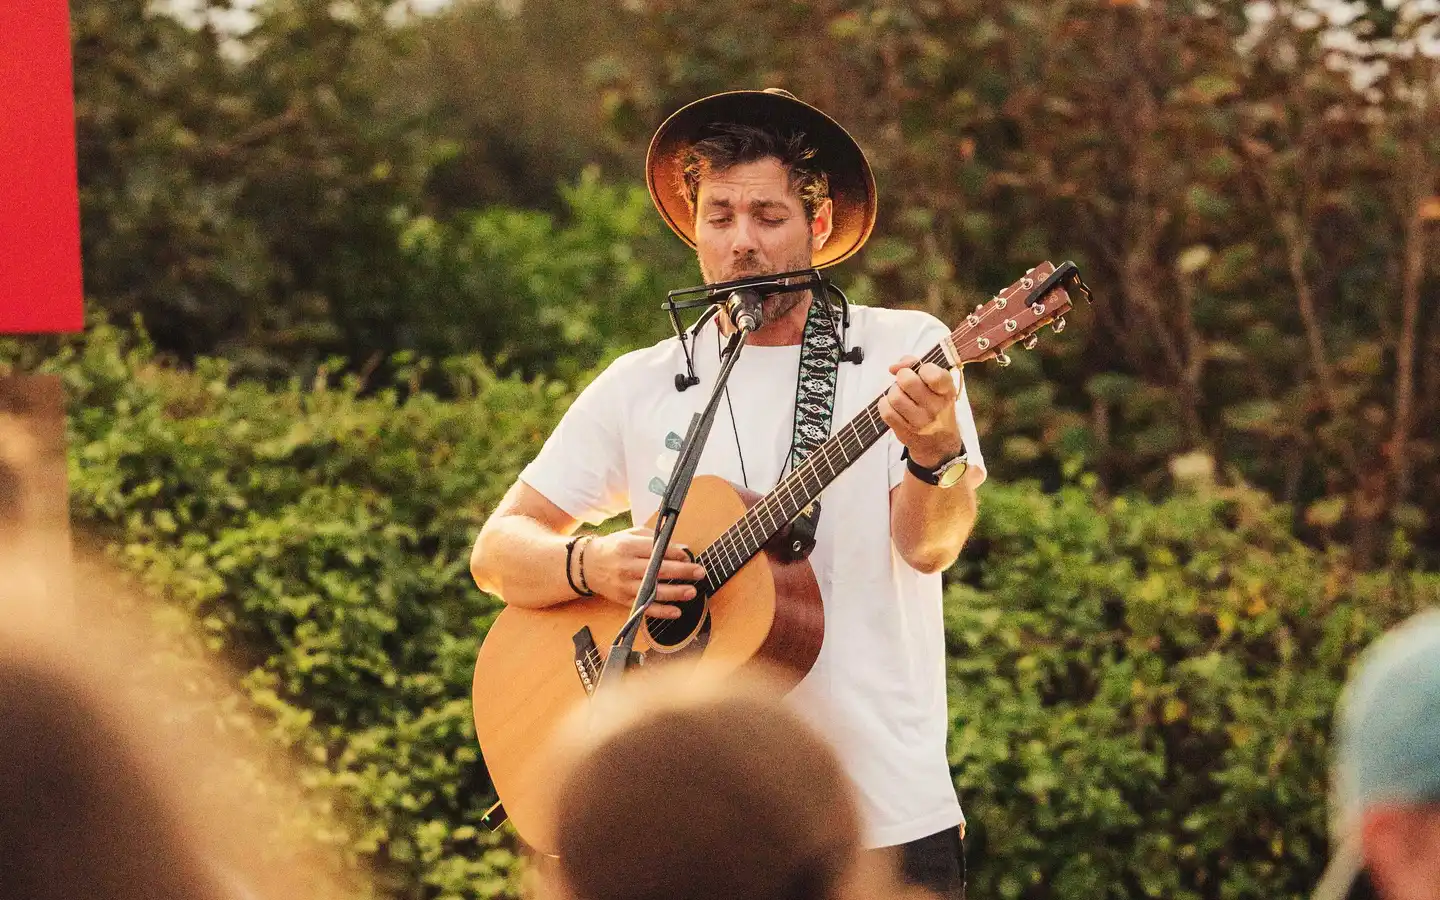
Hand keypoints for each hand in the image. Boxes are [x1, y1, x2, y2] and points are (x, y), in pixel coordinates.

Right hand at [580, 527, 706, 618]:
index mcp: (628, 546)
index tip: (688, 556)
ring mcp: (625, 584)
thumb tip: (681, 547)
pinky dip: (661, 611)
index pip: (656, 549)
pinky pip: (645, 607)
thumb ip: (654, 538)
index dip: (675, 553)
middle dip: (682, 572)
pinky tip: (676, 611)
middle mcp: (626, 566)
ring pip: (653, 590)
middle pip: (658, 569)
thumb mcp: (630, 535)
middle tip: (699, 572)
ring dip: (675, 592)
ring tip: (692, 591)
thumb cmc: (613, 547)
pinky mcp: (624, 599)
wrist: (586, 565)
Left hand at [877, 355, 963, 468]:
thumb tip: (893, 367)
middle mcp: (936, 407)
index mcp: (947, 391)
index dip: (923, 369)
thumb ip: (916, 365)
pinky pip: (886, 411)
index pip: (934, 375)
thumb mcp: (936, 385)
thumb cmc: (935, 405)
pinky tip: (893, 406)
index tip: (922, 372)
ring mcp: (920, 422)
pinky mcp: (905, 431)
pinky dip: (885, 404)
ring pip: (894, 396)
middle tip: (906, 383)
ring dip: (893, 392)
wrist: (939, 443)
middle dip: (902, 377)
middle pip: (907, 381)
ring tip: (900, 396)